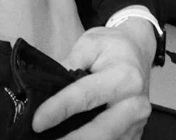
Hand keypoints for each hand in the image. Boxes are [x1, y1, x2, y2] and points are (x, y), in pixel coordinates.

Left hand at [32, 19, 155, 139]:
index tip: (38, 122)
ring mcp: (138, 121)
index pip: (86, 96)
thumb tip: (48, 85)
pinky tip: (71, 139)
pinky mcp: (135, 132)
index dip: (59, 109)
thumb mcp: (88, 44)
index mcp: (124, 76)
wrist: (138, 49)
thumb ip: (69, 64)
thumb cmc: (111, 45)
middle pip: (102, 130)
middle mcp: (135, 103)